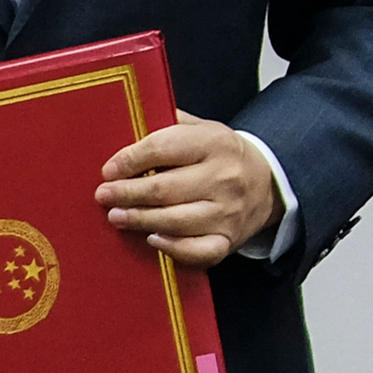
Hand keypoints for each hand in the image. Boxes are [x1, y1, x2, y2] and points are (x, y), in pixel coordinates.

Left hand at [101, 122, 281, 267]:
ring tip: (116, 216)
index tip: (109, 169)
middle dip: (127, 193)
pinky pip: (198, 250)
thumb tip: (128, 121)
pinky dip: (173, 248)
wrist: (268, 183)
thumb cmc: (222, 156)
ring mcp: (228, 212)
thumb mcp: (203, 129)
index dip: (129, 160)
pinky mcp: (228, 239)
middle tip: (103, 195)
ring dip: (139, 219)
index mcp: (216, 143)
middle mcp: (224, 178)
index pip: (162, 149)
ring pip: (175, 220)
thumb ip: (170, 124)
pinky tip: (153, 239)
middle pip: (164, 188)